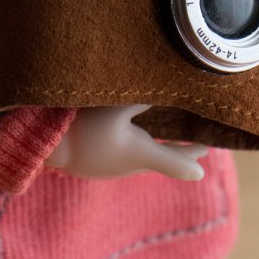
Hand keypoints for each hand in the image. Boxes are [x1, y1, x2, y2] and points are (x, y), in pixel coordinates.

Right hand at [44, 104, 207, 180]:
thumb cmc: (84, 128)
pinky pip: (128, 154)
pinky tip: (135, 135)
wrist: (46, 147)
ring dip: (162, 146)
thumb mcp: (116, 108)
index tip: (211, 150)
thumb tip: (166, 92)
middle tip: (202, 148)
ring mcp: (114, 165)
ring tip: (173, 137)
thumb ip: (143, 99)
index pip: (178, 159)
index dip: (195, 155)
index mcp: (142, 153)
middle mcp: (132, 163)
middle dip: (183, 151)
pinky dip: (141, 146)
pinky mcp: (99, 162)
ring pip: (146, 155)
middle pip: (164, 158)